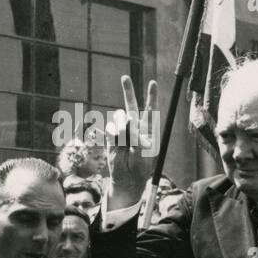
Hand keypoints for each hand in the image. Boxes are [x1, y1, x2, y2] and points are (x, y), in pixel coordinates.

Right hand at [103, 75, 157, 210]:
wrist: (126, 180)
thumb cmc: (140, 168)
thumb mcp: (142, 153)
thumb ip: (136, 136)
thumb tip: (128, 119)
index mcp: (148, 130)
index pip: (150, 110)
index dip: (151, 96)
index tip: (152, 82)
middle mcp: (135, 127)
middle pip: (131, 105)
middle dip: (128, 91)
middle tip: (124, 77)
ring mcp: (122, 131)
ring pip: (118, 120)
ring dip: (120, 129)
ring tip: (124, 144)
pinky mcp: (111, 138)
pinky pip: (108, 129)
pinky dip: (107, 133)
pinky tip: (105, 138)